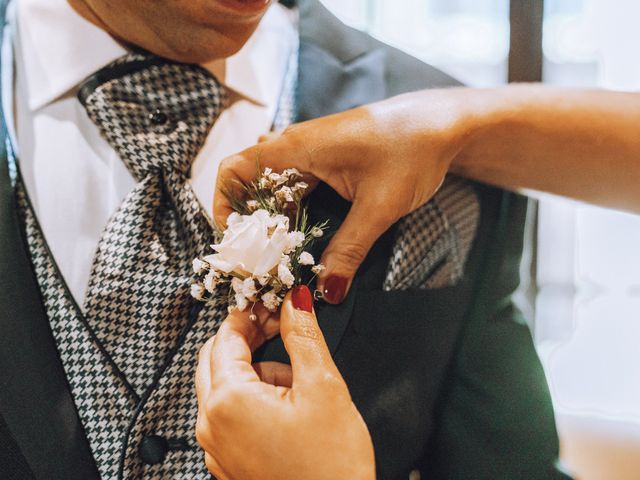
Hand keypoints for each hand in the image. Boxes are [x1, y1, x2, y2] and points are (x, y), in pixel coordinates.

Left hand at [195, 286, 375, 479]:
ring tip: (297, 387)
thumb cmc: (330, 468)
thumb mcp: (323, 387)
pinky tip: (287, 411)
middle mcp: (211, 424)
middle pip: (216, 359)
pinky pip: (230, 415)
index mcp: (228, 401)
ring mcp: (217, 446)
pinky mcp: (228, 461)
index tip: (272, 305)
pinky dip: (252, 401)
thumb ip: (303, 335)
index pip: (226, 337)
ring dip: (255, 373)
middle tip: (283, 333)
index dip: (250, 314)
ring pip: (225, 387)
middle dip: (248, 341)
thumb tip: (294, 301)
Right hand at [214, 90, 468, 302]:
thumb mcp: (379, 208)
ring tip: (275, 253)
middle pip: (250, 181)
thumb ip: (349, 251)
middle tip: (256, 260)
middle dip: (248, 221)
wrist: (443, 124)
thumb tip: (326, 292)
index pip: (236, 169)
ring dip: (270, 216)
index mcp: (298, 147)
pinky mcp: (326, 158)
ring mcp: (311, 150)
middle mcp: (297, 144)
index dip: (223, 204)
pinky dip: (290, 208)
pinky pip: (294, 183)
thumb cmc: (413, 151)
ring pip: (272, 184)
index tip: (233, 242)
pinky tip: (301, 233)